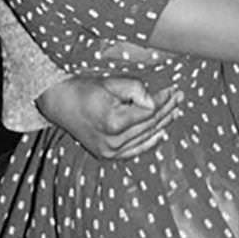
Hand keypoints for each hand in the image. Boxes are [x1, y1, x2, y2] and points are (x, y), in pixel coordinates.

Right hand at [36, 71, 182, 159]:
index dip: (163, 100)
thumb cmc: (83, 89)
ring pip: (146, 137)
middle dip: (167, 109)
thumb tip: (153, 101)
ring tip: (176, 110)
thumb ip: (134, 89)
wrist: (59, 103)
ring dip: (163, 123)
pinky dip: (150, 141)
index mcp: (113, 122)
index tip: (173, 89)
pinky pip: (135, 150)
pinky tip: (162, 132)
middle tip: (179, 96)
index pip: (149, 112)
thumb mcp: (109, 82)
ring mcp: (110, 151)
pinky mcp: (108, 155)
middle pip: (150, 125)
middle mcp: (112, 141)